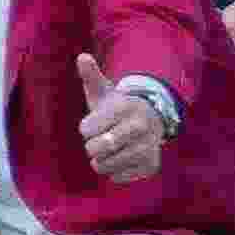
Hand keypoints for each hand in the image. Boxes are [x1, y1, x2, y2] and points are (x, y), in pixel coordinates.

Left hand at [74, 53, 170, 182]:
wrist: (152, 120)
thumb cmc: (118, 107)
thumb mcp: (105, 90)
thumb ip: (91, 76)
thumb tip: (82, 57)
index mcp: (125, 107)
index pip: (86, 129)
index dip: (86, 129)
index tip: (94, 124)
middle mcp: (140, 127)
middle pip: (97, 148)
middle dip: (92, 146)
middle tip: (99, 140)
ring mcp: (148, 148)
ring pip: (106, 165)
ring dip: (100, 161)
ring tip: (109, 150)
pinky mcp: (151, 166)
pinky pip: (118, 177)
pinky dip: (114, 171)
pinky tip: (121, 159)